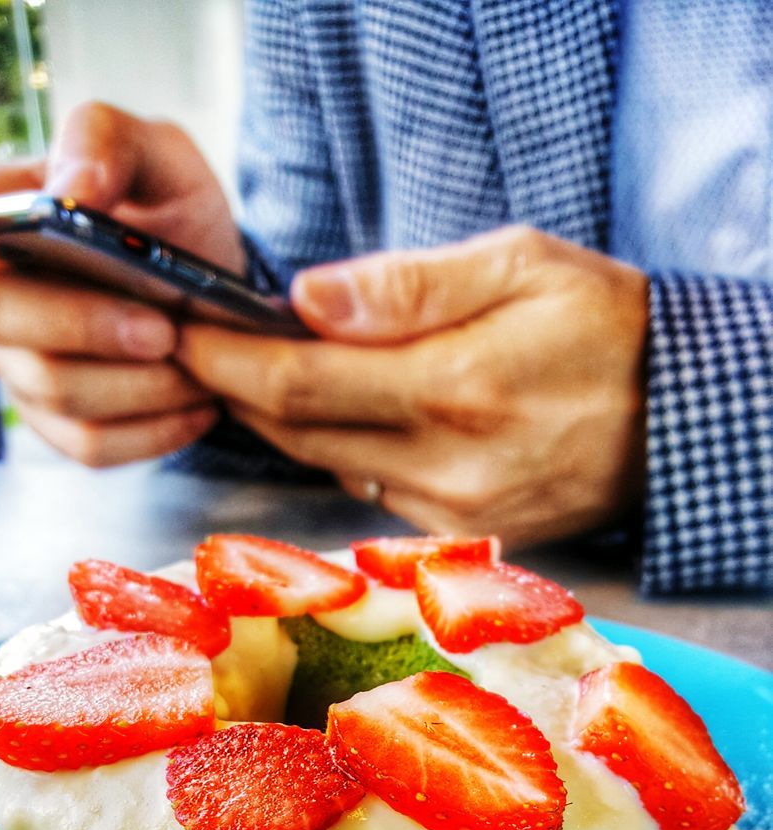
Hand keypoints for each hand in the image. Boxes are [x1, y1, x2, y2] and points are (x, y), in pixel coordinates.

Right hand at [0, 103, 243, 464]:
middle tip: (165, 328)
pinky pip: (91, 443)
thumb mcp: (163, 159)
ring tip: (197, 361)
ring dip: (143, 384)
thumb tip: (74, 185)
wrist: (222, 300)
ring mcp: (21, 366)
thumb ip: (112, 144)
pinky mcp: (60, 423)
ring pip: (56, 391)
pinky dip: (157, 428)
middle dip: (87, 326)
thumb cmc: (177, 220)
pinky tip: (198, 403)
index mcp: (5, 216)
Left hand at [176, 226, 648, 548]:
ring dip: (283, 421)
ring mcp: (451, 511)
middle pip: (298, 434)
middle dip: (237, 391)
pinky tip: (337, 413)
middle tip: (197, 348)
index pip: (299, 383)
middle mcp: (444, 466)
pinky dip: (338, 448)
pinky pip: (370, 490)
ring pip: (328, 465)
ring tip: (255, 372)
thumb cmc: (604, 325)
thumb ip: (408, 287)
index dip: (226, 361)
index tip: (180, 332)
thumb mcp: (520, 267)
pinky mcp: (460, 534)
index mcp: (454, 388)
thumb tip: (306, 300)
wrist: (677, 420)